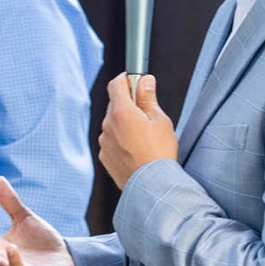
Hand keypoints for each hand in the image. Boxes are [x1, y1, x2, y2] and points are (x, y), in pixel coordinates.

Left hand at [99, 73, 177, 188]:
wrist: (151, 186)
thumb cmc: (159, 154)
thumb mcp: (160, 120)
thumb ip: (148, 98)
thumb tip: (145, 81)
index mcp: (121, 112)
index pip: (116, 84)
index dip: (126, 79)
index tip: (135, 80)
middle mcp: (108, 125)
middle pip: (115, 104)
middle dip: (128, 103)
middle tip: (147, 112)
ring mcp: (104, 141)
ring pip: (113, 123)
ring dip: (124, 123)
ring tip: (144, 136)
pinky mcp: (105, 156)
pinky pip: (111, 140)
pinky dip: (121, 139)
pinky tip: (136, 149)